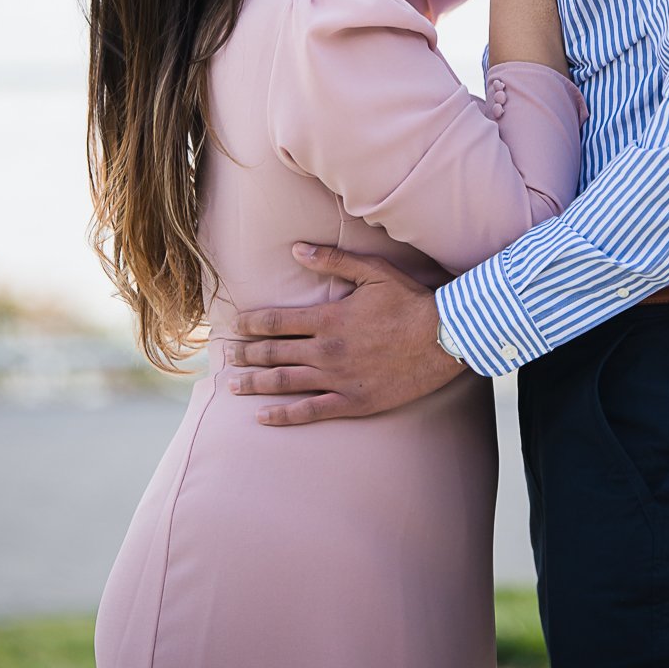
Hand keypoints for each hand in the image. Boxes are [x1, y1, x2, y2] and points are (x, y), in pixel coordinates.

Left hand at [227, 247, 464, 423]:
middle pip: (275, 353)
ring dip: (256, 384)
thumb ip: (331, 260)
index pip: (277, 321)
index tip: (234, 326)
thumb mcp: (372, 271)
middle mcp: (328, 350)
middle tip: (225, 358)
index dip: (251, 323)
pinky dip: (285, 415)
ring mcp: (339, 379)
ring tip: (232, 386)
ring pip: (287, 382)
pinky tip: (263, 417)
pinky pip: (312, 411)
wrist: (443, 339)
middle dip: (247, 355)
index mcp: (329, 318)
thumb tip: (296, 249)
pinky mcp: (354, 403)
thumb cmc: (409, 302)